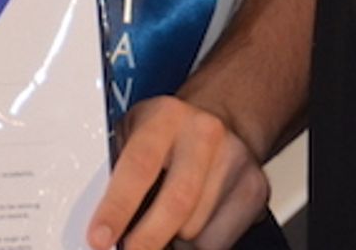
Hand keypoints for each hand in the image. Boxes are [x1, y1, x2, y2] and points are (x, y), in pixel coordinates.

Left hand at [87, 93, 264, 249]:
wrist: (221, 119)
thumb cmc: (166, 134)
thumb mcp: (132, 134)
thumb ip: (117, 170)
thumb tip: (102, 223)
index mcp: (165, 117)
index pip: (139, 166)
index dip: (117, 208)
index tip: (100, 238)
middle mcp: (204, 134)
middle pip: (176, 203)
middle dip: (147, 239)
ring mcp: (235, 161)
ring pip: (196, 229)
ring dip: (173, 238)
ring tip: (164, 220)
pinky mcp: (255, 188)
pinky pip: (219, 240)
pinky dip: (198, 242)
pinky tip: (192, 220)